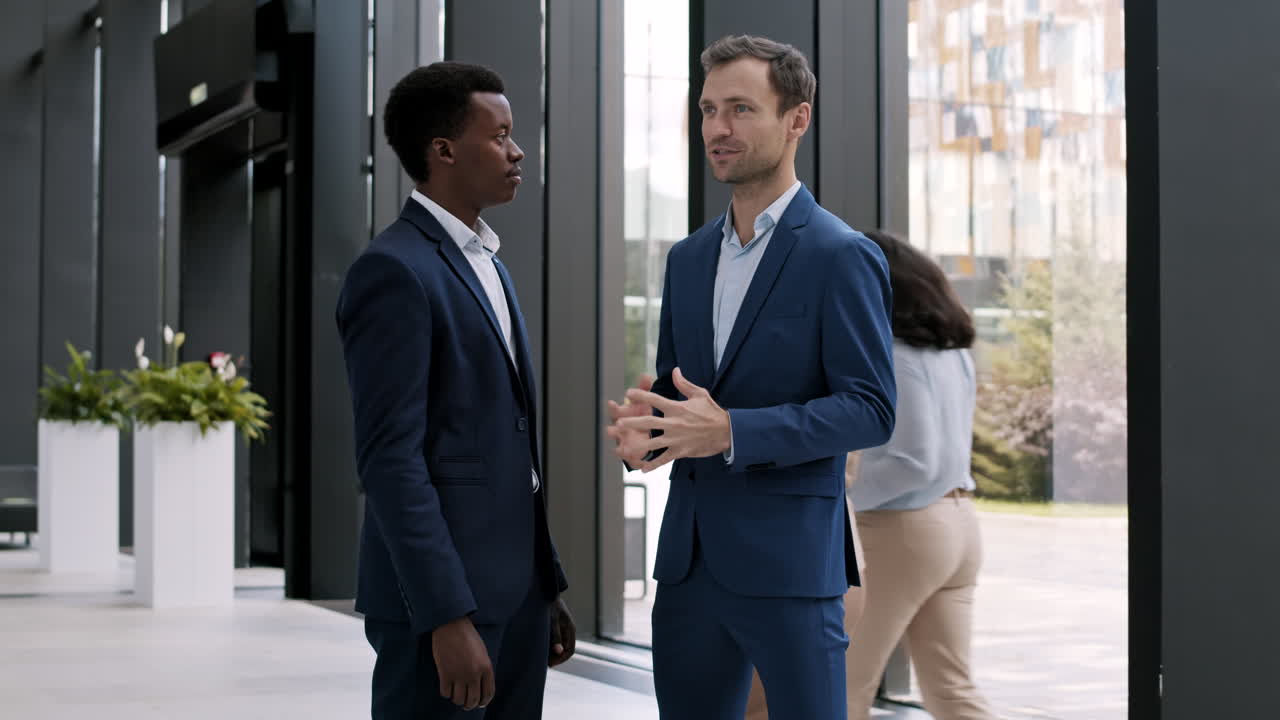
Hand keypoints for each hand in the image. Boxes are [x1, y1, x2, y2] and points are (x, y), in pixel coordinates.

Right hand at [431, 616, 494, 709]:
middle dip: (469, 705)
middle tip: (465, 703)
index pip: (488, 693)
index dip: (483, 701)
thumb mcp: (482, 652)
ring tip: (455, 694)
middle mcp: (474, 674)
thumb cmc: (467, 636)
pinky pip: (446, 693)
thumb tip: (479, 687)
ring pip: (459, 700)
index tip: (479, 703)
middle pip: (473, 700)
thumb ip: (483, 669)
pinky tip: (446, 687)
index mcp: (486, 667)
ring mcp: (459, 675)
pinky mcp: (445, 674)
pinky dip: (446, 693)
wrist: (451, 624)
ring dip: (457, 699)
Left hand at [548, 597, 576, 666]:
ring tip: (542, 657)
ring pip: (560, 645)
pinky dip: (550, 646)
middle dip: (556, 657)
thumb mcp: (552, 621)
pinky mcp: (556, 626)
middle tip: (545, 663)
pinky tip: (541, 648)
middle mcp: (568, 630)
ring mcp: (563, 629)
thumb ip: (556, 636)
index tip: (551, 664)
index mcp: (570, 629)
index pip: (570, 650)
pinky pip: (555, 640)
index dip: (562, 659)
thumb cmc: (550, 606)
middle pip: (565, 649)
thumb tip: (559, 651)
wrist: (547, 592)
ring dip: (552, 652)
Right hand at [606, 374, 654, 467]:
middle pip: (615, 430)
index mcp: (625, 415)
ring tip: (621, 450)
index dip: (614, 407)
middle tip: (610, 430)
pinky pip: (634, 460)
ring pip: (622, 446)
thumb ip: (645, 389)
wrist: (649, 430)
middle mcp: (623, 429)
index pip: (616, 410)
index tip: (611, 403)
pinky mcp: (634, 454)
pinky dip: (636, 462)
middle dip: (613, 430)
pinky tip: (640, 465)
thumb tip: (646, 375)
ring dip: (621, 448)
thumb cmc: (644, 413)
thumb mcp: (646, 400)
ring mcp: (626, 442)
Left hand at [612, 367, 731, 471]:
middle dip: (632, 423)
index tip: (628, 393)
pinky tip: (642, 468)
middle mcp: (674, 423)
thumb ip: (684, 384)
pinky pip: (665, 459)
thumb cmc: (712, 412)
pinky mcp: (681, 451)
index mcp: (677, 408)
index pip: (655, 399)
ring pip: (653, 443)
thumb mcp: (699, 394)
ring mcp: (677, 439)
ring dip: (638, 445)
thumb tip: (675, 370)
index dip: (641, 395)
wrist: (727, 432)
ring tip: (623, 448)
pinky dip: (654, 464)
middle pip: (649, 422)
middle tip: (618, 423)